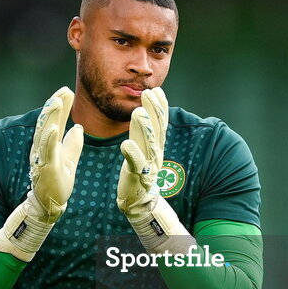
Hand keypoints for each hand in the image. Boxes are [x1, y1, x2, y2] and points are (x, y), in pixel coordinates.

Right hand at [0, 86, 83, 260]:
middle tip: (63, 90)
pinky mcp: (45, 169)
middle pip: (47, 122)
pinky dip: (49, 140)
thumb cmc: (57, 182)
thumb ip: (73, 143)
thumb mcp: (70, 159)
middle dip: (55, 105)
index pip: (54, 120)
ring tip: (57, 102)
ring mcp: (42, 157)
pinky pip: (47, 152)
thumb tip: (78, 127)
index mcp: (49, 143)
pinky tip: (54, 129)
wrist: (49, 204)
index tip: (67, 90)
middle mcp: (42, 147)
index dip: (60, 106)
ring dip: (50, 117)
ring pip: (45, 133)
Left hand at [117, 87, 167, 215]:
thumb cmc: (139, 169)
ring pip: (149, 144)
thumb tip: (146, 106)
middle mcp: (155, 153)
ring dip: (145, 128)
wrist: (138, 199)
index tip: (157, 90)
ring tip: (138, 112)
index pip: (161, 122)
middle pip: (157, 129)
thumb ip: (145, 128)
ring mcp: (149, 164)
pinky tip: (126, 143)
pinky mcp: (138, 176)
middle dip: (154, 110)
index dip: (160, 106)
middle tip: (148, 93)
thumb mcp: (143, 146)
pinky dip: (133, 153)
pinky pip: (137, 164)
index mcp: (156, 144)